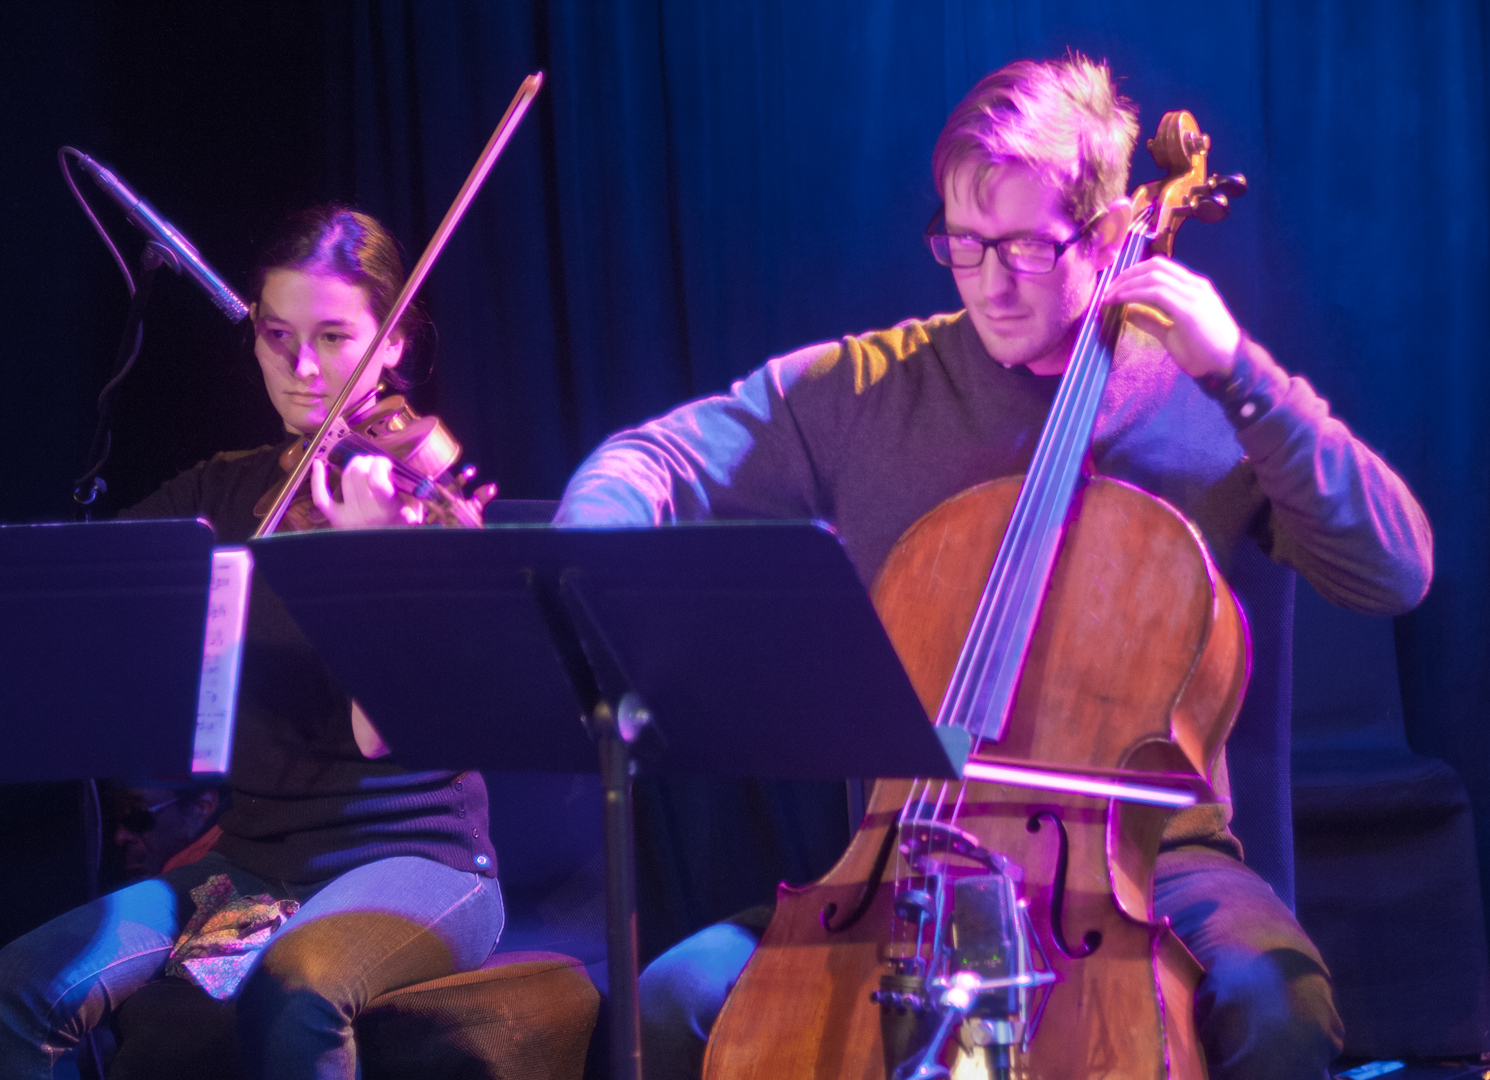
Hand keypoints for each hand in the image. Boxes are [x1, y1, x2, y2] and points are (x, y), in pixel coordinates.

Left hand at [311, 455, 423, 528]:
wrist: (384, 565)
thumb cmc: (402, 538)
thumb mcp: (416, 519)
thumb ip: (418, 499)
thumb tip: (425, 478)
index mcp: (387, 511)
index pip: (376, 479)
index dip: (380, 464)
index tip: (387, 464)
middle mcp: (366, 512)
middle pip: (359, 473)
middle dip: (369, 461)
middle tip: (376, 463)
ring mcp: (349, 516)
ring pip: (345, 478)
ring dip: (354, 465)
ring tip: (362, 464)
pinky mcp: (336, 520)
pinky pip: (321, 498)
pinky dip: (318, 480)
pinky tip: (318, 464)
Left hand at [1104, 255, 1240, 379]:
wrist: (1230, 366)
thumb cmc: (1204, 352)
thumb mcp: (1170, 333)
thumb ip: (1150, 320)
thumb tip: (1127, 312)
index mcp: (1193, 288)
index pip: (1161, 268)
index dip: (1134, 273)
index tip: (1114, 286)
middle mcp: (1194, 285)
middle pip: (1155, 266)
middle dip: (1127, 274)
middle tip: (1107, 289)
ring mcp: (1194, 294)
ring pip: (1154, 276)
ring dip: (1126, 284)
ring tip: (1108, 296)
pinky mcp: (1189, 308)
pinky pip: (1157, 293)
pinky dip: (1134, 294)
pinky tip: (1120, 301)